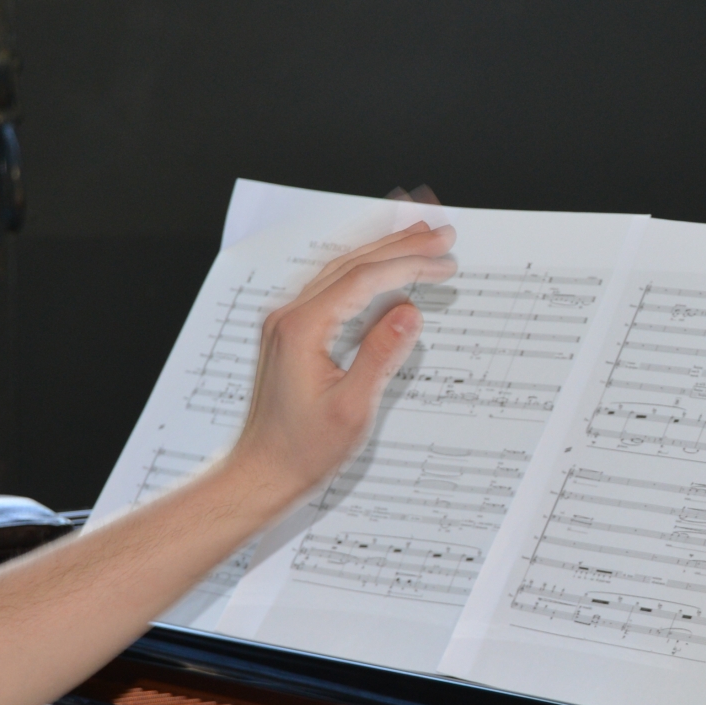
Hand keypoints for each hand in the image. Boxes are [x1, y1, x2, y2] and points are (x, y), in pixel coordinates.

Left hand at [227, 221, 456, 499]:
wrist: (261, 470)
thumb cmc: (303, 450)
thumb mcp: (352, 409)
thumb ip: (381, 355)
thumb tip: (410, 312)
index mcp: (303, 328)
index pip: (363, 279)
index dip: (408, 265)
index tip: (444, 260)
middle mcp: (289, 316)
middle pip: (351, 263)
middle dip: (400, 245)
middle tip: (442, 233)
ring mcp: (286, 322)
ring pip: (339, 269)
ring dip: (381, 250)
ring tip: (418, 234)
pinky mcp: (291, 332)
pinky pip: (330, 285)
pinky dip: (362, 268)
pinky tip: (379, 263)